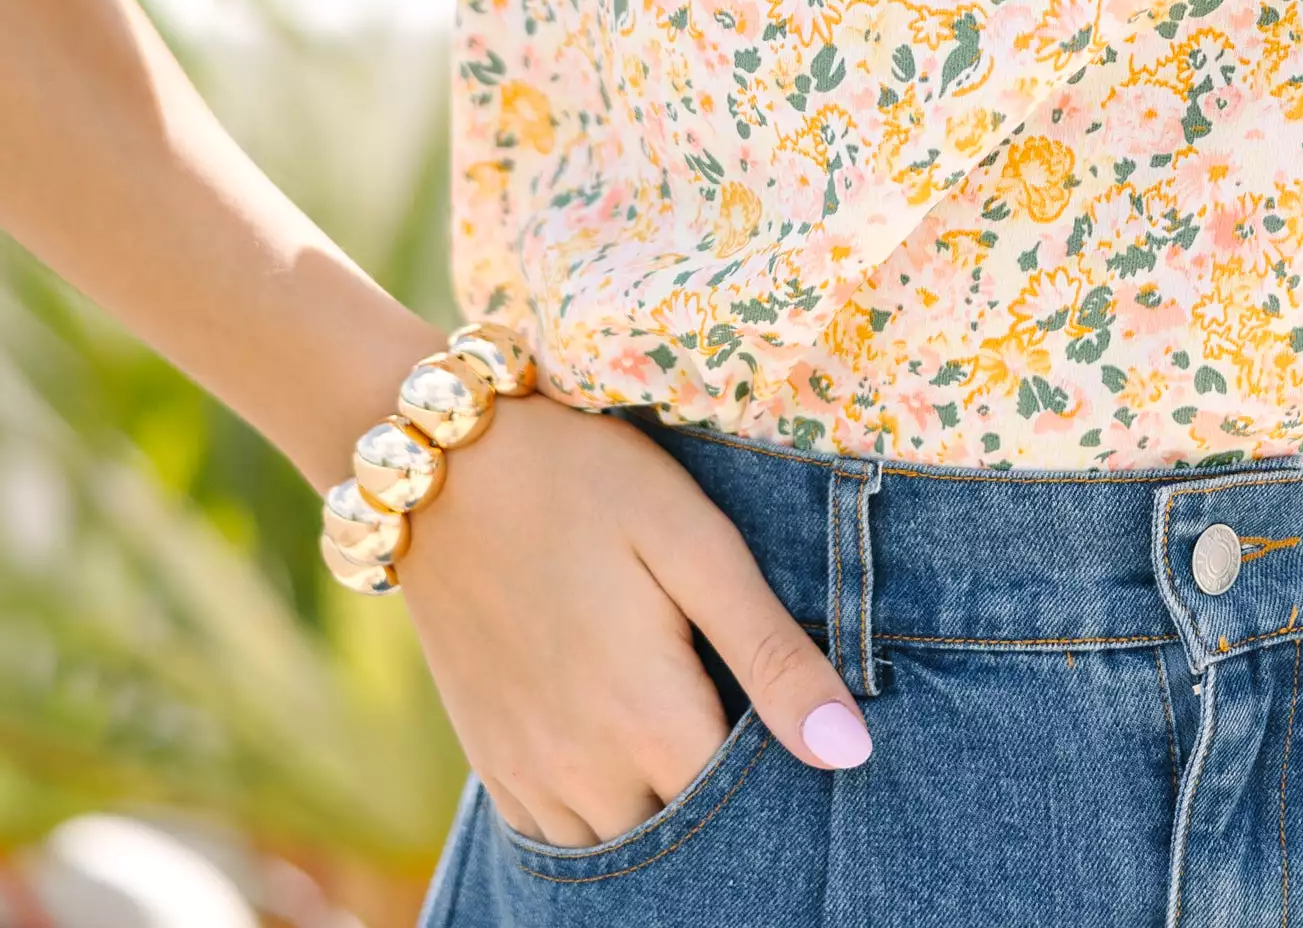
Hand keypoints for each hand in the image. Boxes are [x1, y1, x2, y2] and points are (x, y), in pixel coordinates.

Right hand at [395, 393, 870, 845]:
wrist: (445, 466)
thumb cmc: (586, 484)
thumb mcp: (694, 543)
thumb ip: (771, 653)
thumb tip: (850, 752)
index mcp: (649, 721)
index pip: (745, 809)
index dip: (781, 772)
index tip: (791, 721)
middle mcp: (585, 773)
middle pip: (682, 831)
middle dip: (720, 794)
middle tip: (737, 708)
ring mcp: (529, 775)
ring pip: (620, 843)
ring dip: (657, 805)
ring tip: (684, 724)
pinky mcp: (490, 762)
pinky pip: (557, 836)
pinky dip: (599, 812)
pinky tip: (622, 751)